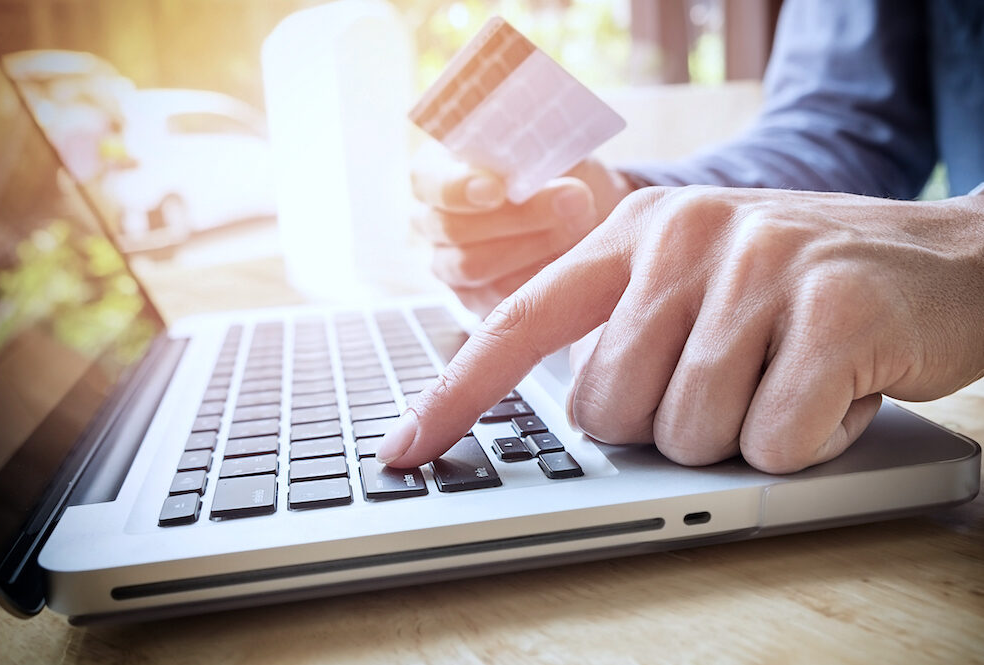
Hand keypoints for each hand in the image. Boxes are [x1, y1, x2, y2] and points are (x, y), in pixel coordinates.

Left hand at [379, 186, 983, 472]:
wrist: (949, 261)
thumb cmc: (803, 291)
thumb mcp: (697, 286)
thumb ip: (622, 331)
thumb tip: (556, 411)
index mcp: (635, 233)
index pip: (518, 324)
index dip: (456, 396)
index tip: (406, 450)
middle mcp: (686, 235)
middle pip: (610, 412)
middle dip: (668, 428)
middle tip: (733, 382)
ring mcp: (761, 266)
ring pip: (690, 438)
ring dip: (742, 437)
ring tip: (788, 377)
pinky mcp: (835, 310)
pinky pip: (773, 446)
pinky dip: (807, 442)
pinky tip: (836, 389)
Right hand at [410, 141, 634, 316]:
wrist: (584, 210)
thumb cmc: (557, 168)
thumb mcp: (549, 141)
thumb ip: (533, 141)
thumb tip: (537, 144)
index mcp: (435, 171)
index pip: (428, 180)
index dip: (458, 186)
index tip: (499, 187)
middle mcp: (432, 220)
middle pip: (452, 229)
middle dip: (517, 217)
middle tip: (575, 199)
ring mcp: (450, 264)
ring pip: (474, 266)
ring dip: (533, 245)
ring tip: (582, 224)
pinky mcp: (475, 299)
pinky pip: (496, 298)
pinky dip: (536, 280)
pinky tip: (569, 258)